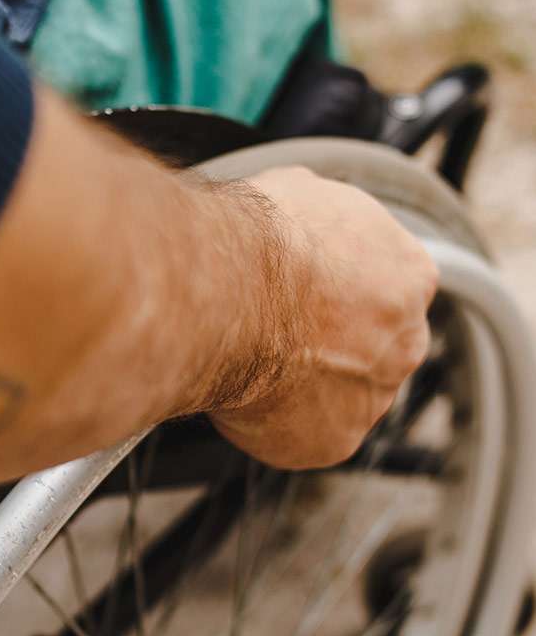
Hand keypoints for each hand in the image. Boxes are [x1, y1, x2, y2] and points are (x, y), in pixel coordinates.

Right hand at [208, 167, 437, 469]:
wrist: (226, 295)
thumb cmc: (257, 241)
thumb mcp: (300, 193)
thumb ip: (320, 223)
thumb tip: (299, 216)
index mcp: (409, 275)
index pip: (387, 291)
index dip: (337, 293)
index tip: (303, 295)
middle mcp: (405, 341)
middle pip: (371, 350)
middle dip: (328, 345)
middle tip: (272, 332)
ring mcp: (372, 396)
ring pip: (336, 398)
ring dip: (297, 386)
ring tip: (245, 361)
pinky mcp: (332, 441)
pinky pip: (298, 437)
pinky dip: (267, 424)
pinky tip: (237, 392)